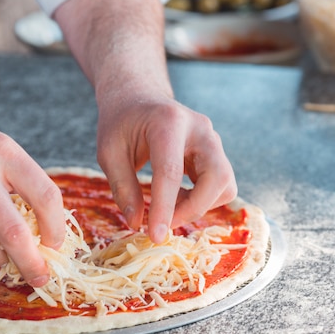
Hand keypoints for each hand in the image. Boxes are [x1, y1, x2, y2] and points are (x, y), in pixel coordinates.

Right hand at [0, 105, 65, 286]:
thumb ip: (19, 183)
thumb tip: (43, 232)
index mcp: (3, 152)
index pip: (45, 197)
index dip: (56, 228)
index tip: (56, 243)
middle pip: (16, 235)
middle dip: (33, 264)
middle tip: (41, 277)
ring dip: (2, 259)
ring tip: (6, 255)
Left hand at [96, 95, 236, 242]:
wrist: (138, 97)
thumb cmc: (120, 123)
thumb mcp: (108, 152)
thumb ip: (122, 187)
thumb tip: (136, 223)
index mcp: (168, 122)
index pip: (171, 171)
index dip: (165, 208)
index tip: (156, 236)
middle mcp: (200, 128)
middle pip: (217, 178)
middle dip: (192, 209)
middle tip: (162, 223)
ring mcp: (213, 139)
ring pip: (225, 184)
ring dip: (198, 205)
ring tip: (168, 204)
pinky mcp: (216, 152)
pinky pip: (222, 185)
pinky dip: (203, 199)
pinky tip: (177, 196)